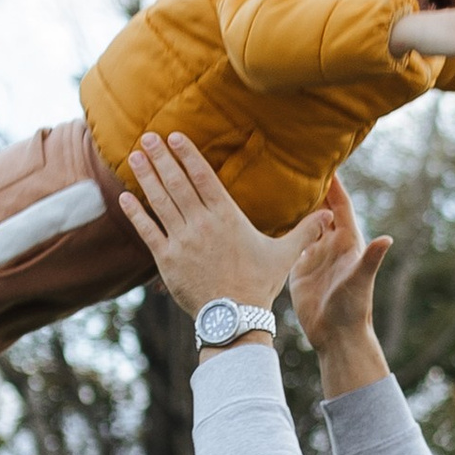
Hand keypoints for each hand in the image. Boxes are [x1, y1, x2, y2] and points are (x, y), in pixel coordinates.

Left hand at [119, 133, 330, 328]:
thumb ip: (305, 231)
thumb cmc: (259, 284)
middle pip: (178, 183)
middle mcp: (202, 224)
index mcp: (228, 217)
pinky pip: (147, 231)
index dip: (188, 155)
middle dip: (162, 158)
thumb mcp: (285, 254)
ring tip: (136, 157)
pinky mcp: (167, 260)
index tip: (175, 136)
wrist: (234, 317)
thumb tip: (329, 216)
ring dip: (146, 177)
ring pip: (160, 202)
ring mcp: (182, 241)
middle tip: (148, 137)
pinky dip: (135, 213)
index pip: (204, 177)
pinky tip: (124, 197)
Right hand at [291, 174, 391, 396]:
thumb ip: (370, 259)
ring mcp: (314, 255)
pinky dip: (281, 229)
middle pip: (320, 209)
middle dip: (310, 189)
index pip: (340, 206)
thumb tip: (387, 239)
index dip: (334, 185)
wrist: (337, 335)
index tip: (323, 162)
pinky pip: (289, 242)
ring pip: (303, 224)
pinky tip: (266, 217)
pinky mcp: (298, 268)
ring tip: (275, 184)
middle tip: (292, 165)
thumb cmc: (353, 308)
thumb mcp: (360, 281)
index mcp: (347, 242)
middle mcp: (331, 245)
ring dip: (293, 207)